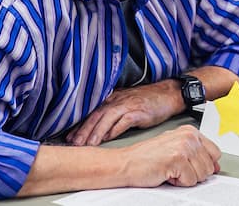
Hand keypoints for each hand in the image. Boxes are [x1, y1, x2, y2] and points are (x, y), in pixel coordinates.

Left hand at [67, 79, 182, 145]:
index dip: (80, 125)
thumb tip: (100, 129)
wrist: (169, 94)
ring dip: (96, 132)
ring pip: (107, 118)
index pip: (92, 112)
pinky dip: (114, 130)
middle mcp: (118, 100)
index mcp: (113, 98)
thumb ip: (113, 113)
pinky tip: (108, 138)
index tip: (70, 137)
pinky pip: (124, 121)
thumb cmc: (149, 101)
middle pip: (96, 115)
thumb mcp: (127, 103)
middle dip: (83, 130)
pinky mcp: (139, 112)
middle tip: (73, 143)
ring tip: (88, 144)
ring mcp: (129, 105)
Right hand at [120, 125, 220, 186]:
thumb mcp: (176, 150)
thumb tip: (215, 167)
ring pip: (202, 175)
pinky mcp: (178, 159)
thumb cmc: (146, 158)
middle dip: (194, 173)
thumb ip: (197, 155)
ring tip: (170, 170)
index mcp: (190, 131)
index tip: (190, 166)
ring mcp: (184, 147)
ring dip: (186, 178)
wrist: (125, 164)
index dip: (204, 165)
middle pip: (210, 166)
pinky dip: (178, 183)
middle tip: (175, 168)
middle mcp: (189, 136)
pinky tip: (166, 173)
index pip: (215, 153)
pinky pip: (190, 181)